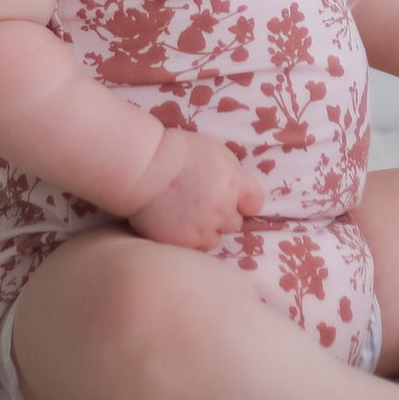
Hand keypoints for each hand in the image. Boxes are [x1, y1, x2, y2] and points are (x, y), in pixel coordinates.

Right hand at [126, 127, 264, 249]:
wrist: (143, 169)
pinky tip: (177, 224)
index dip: (244, 200)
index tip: (234, 198)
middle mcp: (222, 210)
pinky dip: (188, 239)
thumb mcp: (215, 151)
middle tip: (201, 202)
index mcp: (233, 184)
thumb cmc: (177, 153)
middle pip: (234, 223)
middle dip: (222, 215)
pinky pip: (195, 248)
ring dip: (206, 230)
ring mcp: (203, 230)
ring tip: (186, 214)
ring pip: (215, 239)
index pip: (255, 203)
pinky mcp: (184, 244)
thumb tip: (241, 189)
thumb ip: (233, 172)